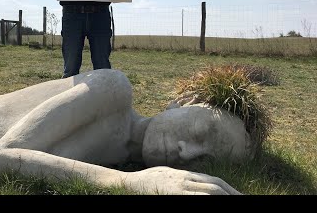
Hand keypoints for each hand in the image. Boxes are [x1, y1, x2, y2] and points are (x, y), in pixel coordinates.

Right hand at [125, 166, 241, 194]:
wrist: (131, 181)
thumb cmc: (148, 180)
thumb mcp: (169, 175)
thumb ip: (184, 178)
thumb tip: (197, 182)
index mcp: (186, 175)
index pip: (214, 181)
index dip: (229, 188)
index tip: (240, 195)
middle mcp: (186, 180)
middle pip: (215, 186)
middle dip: (232, 194)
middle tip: (246, 199)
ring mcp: (180, 188)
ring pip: (209, 192)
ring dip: (224, 196)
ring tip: (237, 201)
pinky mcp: (174, 193)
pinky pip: (195, 198)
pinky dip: (206, 199)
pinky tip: (215, 201)